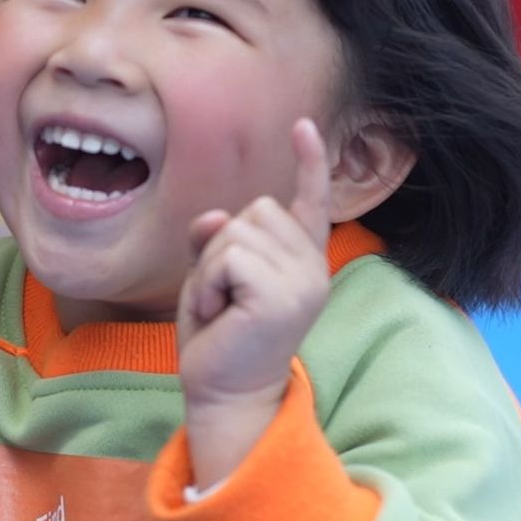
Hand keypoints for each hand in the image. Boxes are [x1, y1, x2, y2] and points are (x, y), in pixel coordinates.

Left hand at [176, 119, 331, 485]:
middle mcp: (312, 267)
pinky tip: (219, 316)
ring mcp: (302, 281)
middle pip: (254, 211)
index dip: (310, 162)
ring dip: (210, 270)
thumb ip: (218, 242)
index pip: (310, 202)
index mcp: (303, 261)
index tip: (303, 126)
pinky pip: (227, 257)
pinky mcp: (281, 296)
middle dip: (221, 249)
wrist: (225, 394)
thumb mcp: (213, 279)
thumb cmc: (220, 338)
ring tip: (221, 310)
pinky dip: (208, 284)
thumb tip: (215, 218)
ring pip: (236, 232)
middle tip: (224, 299)